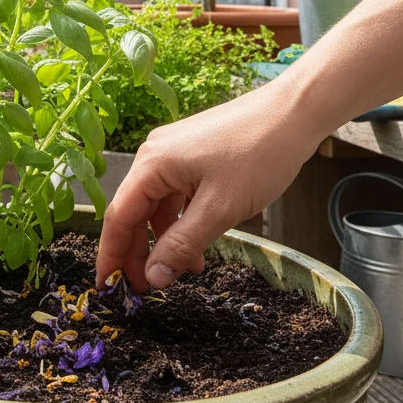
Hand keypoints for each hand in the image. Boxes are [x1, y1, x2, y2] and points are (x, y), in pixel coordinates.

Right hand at [96, 80, 323, 291]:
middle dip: (139, 253)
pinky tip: (200, 245)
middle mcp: (154, 156)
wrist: (295, 113)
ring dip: (166, 241)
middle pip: (135, 213)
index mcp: (151, 164)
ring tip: (184, 271)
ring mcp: (174, 154)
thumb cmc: (259, 154)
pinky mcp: (194, 155)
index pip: (118, 217)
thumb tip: (152, 277)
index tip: (107, 288)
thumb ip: (182, 245)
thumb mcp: (219, 209)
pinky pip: (178, 196)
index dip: (111, 255)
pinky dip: (183, 223)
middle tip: (146, 290)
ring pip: (158, 207)